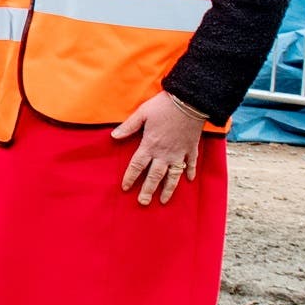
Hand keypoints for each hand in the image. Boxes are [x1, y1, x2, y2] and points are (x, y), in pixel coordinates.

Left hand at [111, 91, 204, 205]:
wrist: (190, 101)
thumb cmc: (163, 106)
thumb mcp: (142, 114)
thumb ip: (128, 127)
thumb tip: (113, 136)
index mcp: (150, 145)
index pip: (137, 165)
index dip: (130, 177)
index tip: (125, 188)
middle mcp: (164, 153)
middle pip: (154, 176)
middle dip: (148, 190)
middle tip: (143, 203)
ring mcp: (180, 153)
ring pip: (173, 176)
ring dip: (168, 189)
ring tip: (164, 200)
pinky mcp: (192, 148)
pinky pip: (191, 164)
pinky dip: (190, 172)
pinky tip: (189, 180)